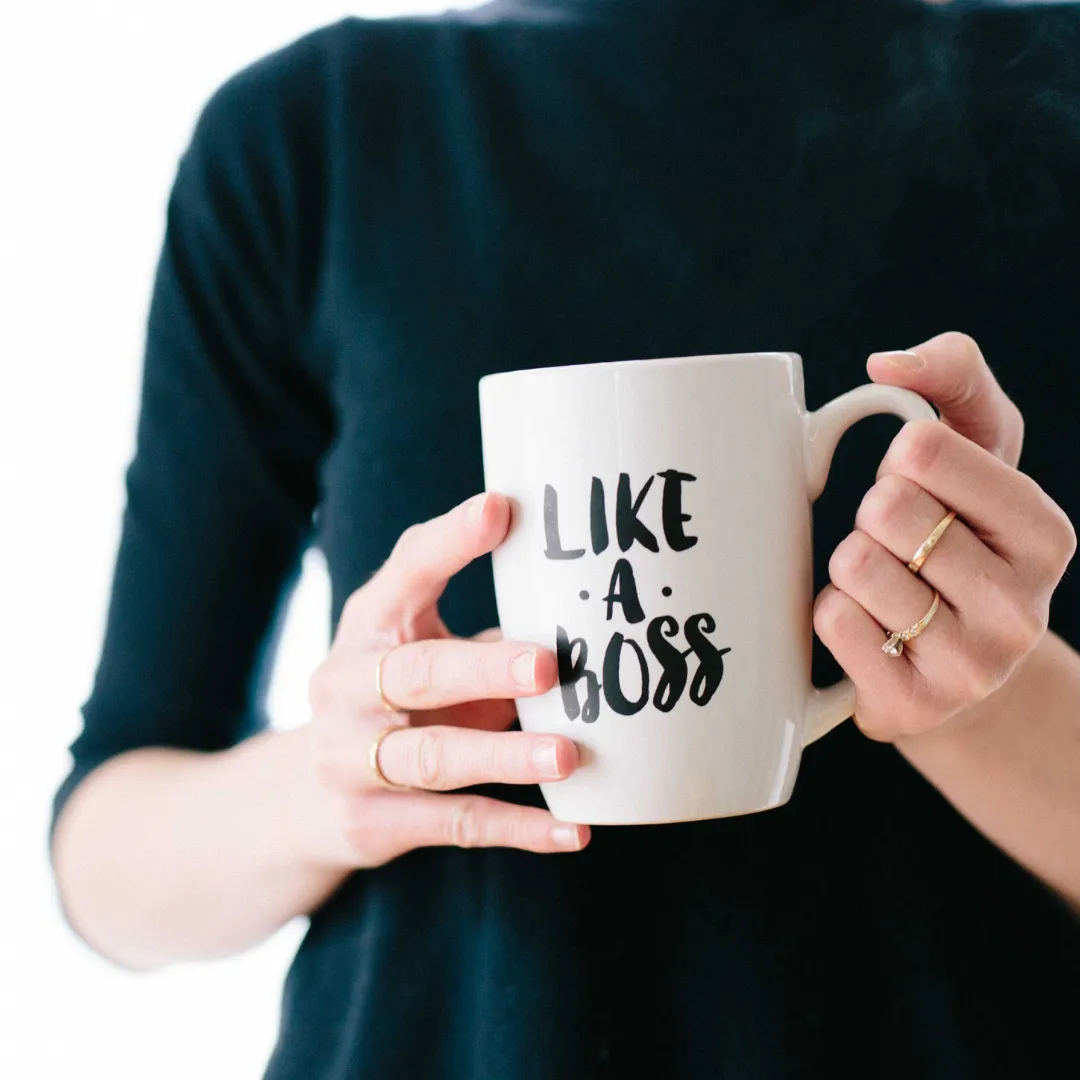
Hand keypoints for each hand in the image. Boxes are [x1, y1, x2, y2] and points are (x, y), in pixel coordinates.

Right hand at [294, 492, 589, 869]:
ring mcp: (349, 759)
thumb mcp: (420, 646)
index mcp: (368, 625)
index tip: (501, 509)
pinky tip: (573, 831)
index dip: (450, 541)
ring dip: (504, 756)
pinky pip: (453, 824)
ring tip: (568, 756)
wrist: (309, 795)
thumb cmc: (396, 699)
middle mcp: (346, 686)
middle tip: (547, 666)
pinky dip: (517, 829)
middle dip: (483, 670)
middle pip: (416, 674)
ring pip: (434, 758)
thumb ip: (484, 628)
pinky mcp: (371, 823)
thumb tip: (585, 605)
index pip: (406, 572)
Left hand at [814, 332, 1075, 739]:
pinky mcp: (912, 706)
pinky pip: (831, 622)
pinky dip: (831, 612)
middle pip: (885, 509)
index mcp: (1046, 534)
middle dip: (873, 515)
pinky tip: (869, 629)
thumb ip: (954, 377)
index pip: (924, 450)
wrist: (961, 671)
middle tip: (899, 543)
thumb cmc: (961, 539)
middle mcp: (1021, 606)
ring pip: (853, 566)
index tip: (920, 487)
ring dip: (850, 566)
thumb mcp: (979, 450)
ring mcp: (970, 667)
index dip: (900, 460)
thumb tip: (887, 363)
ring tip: (886, 587)